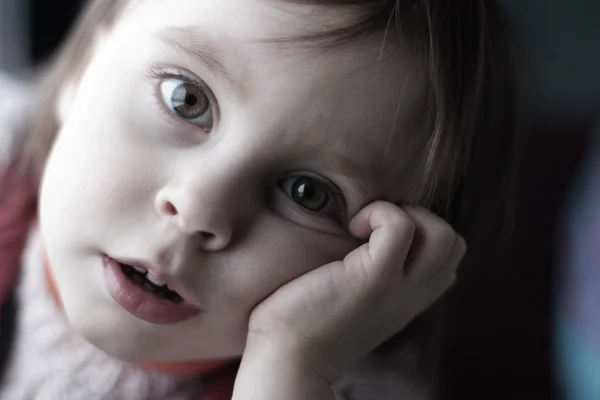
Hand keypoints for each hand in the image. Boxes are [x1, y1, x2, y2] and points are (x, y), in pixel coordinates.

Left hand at [235, 202, 464, 398]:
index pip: (448, 259)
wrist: (287, 358)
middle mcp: (412, 296)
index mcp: (408, 299)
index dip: (423, 233)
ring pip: (442, 234)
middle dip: (420, 218)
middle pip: (454, 243)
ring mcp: (398, 288)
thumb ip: (372, 278)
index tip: (381, 234)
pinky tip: (350, 225)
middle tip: (376, 228)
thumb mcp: (354, 300)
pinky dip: (378, 213)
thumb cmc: (306, 321)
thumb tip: (360, 240)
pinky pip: (400, 227)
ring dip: (403, 214)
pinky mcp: (374, 278)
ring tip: (364, 226)